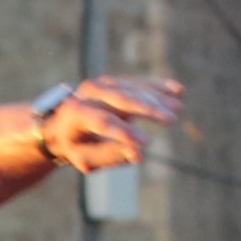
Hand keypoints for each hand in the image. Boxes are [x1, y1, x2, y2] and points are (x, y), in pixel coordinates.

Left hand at [39, 76, 180, 173]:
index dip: (125, 132)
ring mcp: (102, 84)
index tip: (146, 144)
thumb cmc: (75, 145)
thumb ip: (110, 156)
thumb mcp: (86, 158)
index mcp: (75, 113)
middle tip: (170, 119)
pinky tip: (177, 90)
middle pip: (120, 98)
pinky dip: (158, 85)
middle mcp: (87, 93)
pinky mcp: (114, 81)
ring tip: (178, 109)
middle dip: (147, 108)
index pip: (103, 121)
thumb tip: (138, 154)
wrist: (61, 123)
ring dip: (157, 97)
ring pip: (133, 88)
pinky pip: (138, 82)